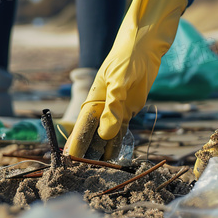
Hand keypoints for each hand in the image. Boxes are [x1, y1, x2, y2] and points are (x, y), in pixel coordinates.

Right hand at [65, 0, 186, 159]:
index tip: (71, 163)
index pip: (82, 128)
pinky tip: (117, 158)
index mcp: (94, 99)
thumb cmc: (129, 56)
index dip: (76, 145)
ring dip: (104, 152)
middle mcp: (102, 106)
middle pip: (93, 135)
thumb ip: (113, 107)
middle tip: (86, 176)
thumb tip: (105, 134)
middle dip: (90, 154)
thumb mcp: (120, 81)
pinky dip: (120, 143)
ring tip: (100, 173)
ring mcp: (117, 108)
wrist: (147, 42)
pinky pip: (123, 129)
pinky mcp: (130, 107)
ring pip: (108, 135)